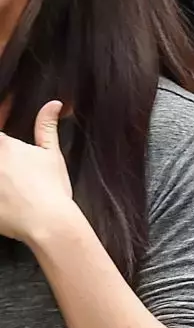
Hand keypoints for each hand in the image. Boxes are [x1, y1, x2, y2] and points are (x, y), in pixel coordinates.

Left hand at [0, 101, 73, 248]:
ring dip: (0, 179)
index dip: (5, 147)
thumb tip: (54, 105)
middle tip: (14, 177)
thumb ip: (47, 126)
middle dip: (3, 168)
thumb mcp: (51, 155)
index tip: (14, 162)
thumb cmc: (51, 191)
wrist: (49, 223)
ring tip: (10, 189)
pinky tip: (5, 200)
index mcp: (2, 144)